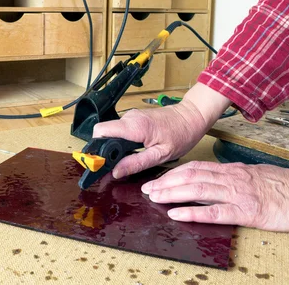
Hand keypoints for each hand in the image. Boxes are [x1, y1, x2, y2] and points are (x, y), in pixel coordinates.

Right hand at [93, 83, 230, 178]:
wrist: (191, 116)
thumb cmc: (181, 134)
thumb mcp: (160, 155)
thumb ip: (136, 163)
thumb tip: (116, 172)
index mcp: (134, 126)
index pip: (100, 131)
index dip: (96, 148)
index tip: (100, 163)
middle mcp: (129, 118)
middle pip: (104, 134)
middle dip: (107, 150)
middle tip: (119, 165)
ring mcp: (131, 116)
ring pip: (111, 132)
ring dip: (115, 147)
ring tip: (130, 157)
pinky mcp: (134, 118)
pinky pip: (120, 130)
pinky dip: (122, 141)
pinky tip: (135, 149)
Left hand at [142, 160, 288, 233]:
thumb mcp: (259, 176)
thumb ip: (238, 177)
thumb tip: (218, 180)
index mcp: (235, 170)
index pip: (198, 168)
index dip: (175, 172)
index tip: (159, 178)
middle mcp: (233, 178)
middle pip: (191, 176)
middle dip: (166, 182)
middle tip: (147, 188)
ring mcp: (239, 194)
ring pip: (197, 189)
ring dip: (172, 194)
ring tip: (154, 197)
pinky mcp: (246, 212)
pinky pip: (214, 211)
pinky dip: (192, 212)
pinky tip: (177, 213)